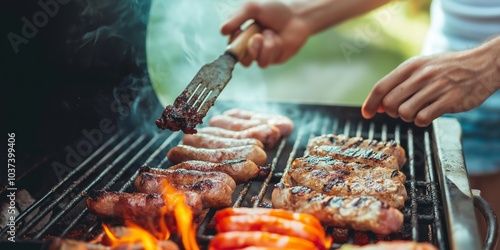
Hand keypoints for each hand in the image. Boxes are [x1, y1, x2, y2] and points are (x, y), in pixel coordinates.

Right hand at [221, 1, 310, 67]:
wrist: (297, 16)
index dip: (233, 41)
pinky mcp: (271, 59)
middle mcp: (250, 45)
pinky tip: (278, 39)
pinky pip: (264, 61)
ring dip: (261, 47)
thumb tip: (222, 31)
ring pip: (251, 60)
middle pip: (238, 58)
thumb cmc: (275, 10)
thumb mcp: (252, 8)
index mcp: (242, 33)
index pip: (230, 44)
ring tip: (270, 33)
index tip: (239, 31)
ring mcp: (261, 53)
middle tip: (257, 36)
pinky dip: (271, 49)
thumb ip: (236, 18)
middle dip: (246, 48)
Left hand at [361, 40, 499, 126]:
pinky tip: (428, 114)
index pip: (381, 87)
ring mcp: (436, 87)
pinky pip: (423, 118)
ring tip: (417, 111)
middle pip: (390, 103)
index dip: (370, 103)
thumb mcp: (421, 67)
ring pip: (405, 112)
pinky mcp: (449, 100)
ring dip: (407, 117)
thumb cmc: (446, 68)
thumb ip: (399, 83)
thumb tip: (378, 105)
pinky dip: (421, 121)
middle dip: (391, 112)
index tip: (366, 114)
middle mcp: (421, 75)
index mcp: (411, 66)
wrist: (482, 64)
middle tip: (401, 110)